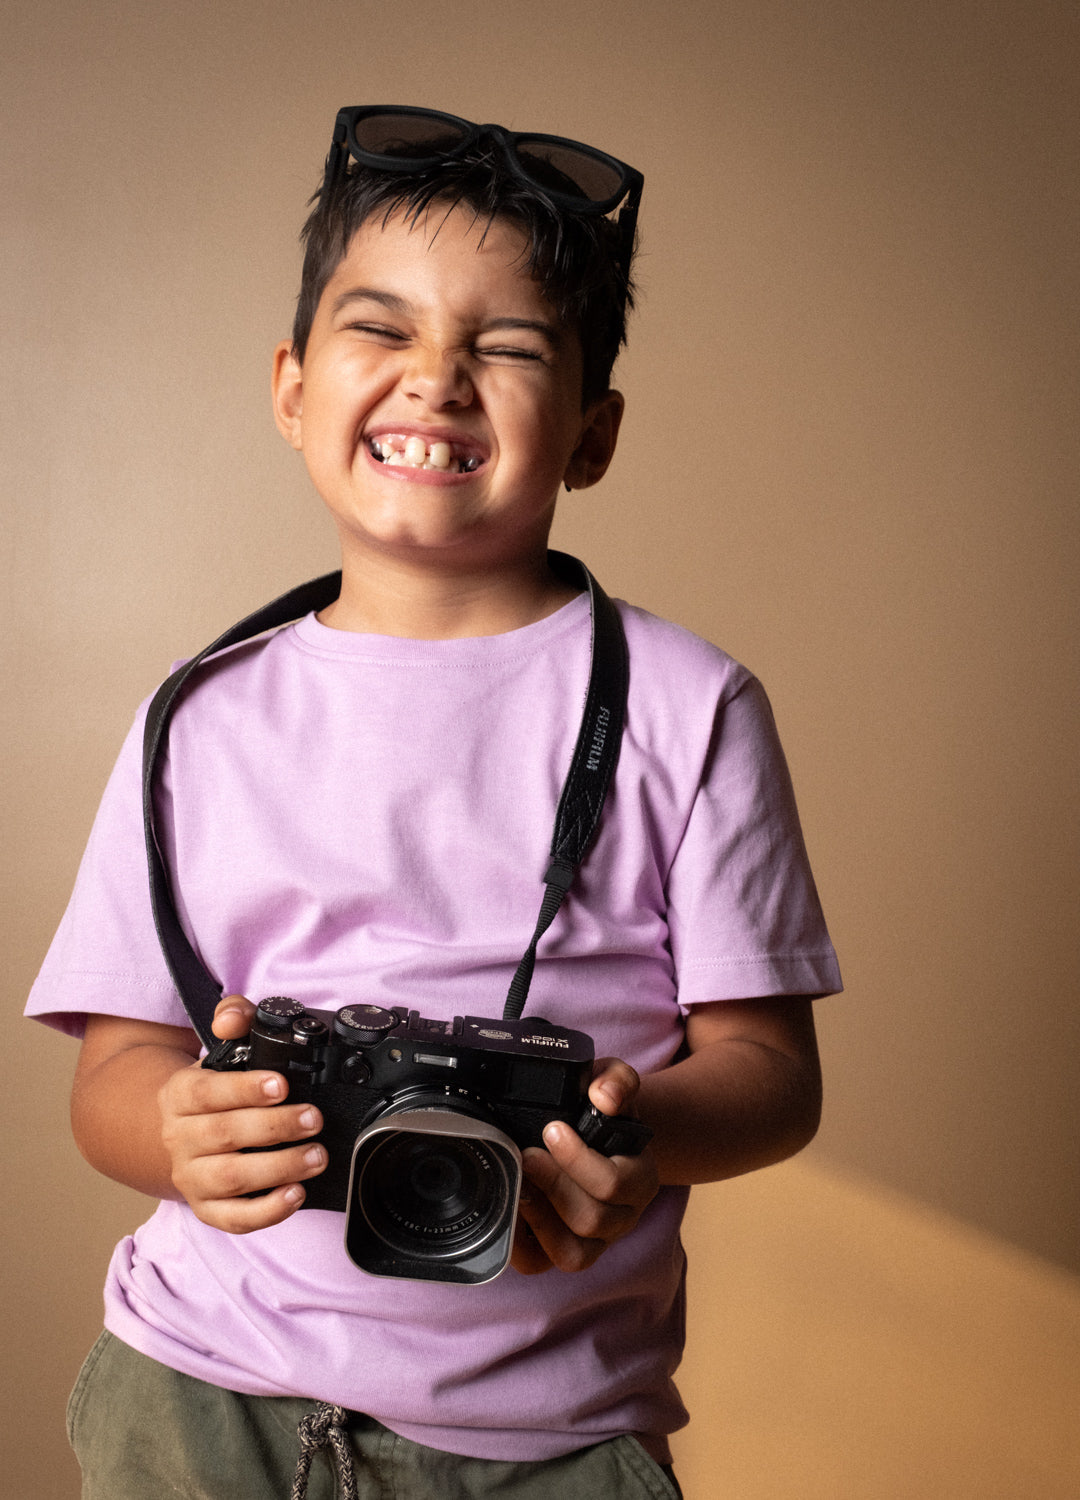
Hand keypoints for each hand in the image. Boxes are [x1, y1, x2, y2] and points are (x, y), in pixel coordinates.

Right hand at [157, 995, 326, 1231]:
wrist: (182, 1133)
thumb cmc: (214, 1091)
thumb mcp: (220, 1049)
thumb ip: (233, 1019)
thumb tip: (232, 1017)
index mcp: (181, 1095)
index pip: (207, 1092)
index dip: (245, 1089)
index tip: (281, 1085)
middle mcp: (180, 1138)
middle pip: (224, 1135)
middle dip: (274, 1127)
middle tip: (313, 1119)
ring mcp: (191, 1176)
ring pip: (231, 1178)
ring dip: (279, 1168)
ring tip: (316, 1156)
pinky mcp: (207, 1208)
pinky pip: (233, 1218)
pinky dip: (266, 1212)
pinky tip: (295, 1194)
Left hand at [511, 1058, 658, 1274]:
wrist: (598, 1134)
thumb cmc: (601, 1111)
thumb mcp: (613, 1083)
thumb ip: (616, 1080)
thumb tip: (604, 1096)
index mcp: (640, 1178)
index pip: (615, 1184)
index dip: (578, 1160)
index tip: (552, 1129)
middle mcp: (623, 1216)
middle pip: (593, 1220)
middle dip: (554, 1185)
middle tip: (526, 1153)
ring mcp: (595, 1240)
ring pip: (573, 1253)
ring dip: (540, 1217)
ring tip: (519, 1182)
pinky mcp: (563, 1250)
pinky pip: (543, 1264)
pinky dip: (520, 1245)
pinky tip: (507, 1208)